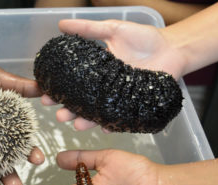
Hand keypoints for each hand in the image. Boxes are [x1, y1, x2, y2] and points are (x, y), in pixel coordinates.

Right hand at [42, 19, 186, 130]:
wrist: (172, 48)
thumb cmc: (143, 38)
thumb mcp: (113, 29)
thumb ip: (89, 29)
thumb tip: (61, 24)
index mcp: (95, 72)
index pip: (72, 83)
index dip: (58, 89)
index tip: (45, 94)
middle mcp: (103, 89)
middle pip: (82, 102)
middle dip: (68, 110)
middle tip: (58, 115)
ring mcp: (117, 99)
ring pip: (98, 113)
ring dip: (86, 121)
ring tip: (77, 125)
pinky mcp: (132, 107)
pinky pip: (120, 118)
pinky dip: (114, 124)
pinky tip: (105, 128)